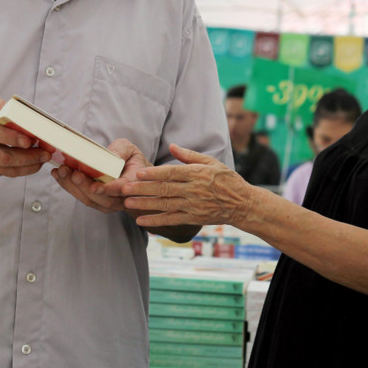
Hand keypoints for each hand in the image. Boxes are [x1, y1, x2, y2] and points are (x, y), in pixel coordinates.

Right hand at [0, 94, 51, 178]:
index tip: (30, 140)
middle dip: (27, 156)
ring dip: (27, 165)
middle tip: (45, 152)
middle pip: (2, 156)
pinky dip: (20, 170)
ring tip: (43, 159)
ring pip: (5, 168)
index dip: (13, 138)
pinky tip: (32, 164)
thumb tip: (10, 105)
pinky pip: (3, 173)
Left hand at [53, 138, 150, 213]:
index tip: (95, 187)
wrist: (131, 176)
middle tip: (74, 174)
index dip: (108, 189)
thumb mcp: (130, 150)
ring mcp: (108, 202)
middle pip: (102, 198)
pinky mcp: (95, 202)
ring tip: (63, 171)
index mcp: (132, 183)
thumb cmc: (130, 160)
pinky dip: (68, 186)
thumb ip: (121, 151)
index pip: (121, 189)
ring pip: (89, 200)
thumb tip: (110, 155)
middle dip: (85, 187)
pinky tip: (58, 174)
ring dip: (73, 186)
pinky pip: (81, 197)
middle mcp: (121, 198)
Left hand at [121, 144, 253, 228]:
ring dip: (145, 204)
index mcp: (197, 174)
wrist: (242, 204)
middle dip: (143, 189)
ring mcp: (193, 205)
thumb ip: (190, 155)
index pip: (172, 173)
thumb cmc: (227, 180)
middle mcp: (194, 190)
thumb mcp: (211, 162)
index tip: (138, 173)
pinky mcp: (193, 218)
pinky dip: (156, 221)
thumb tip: (172, 146)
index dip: (154, 173)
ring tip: (128, 202)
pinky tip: (142, 221)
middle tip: (125, 188)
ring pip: (165, 205)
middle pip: (164, 189)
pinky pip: (172, 220)